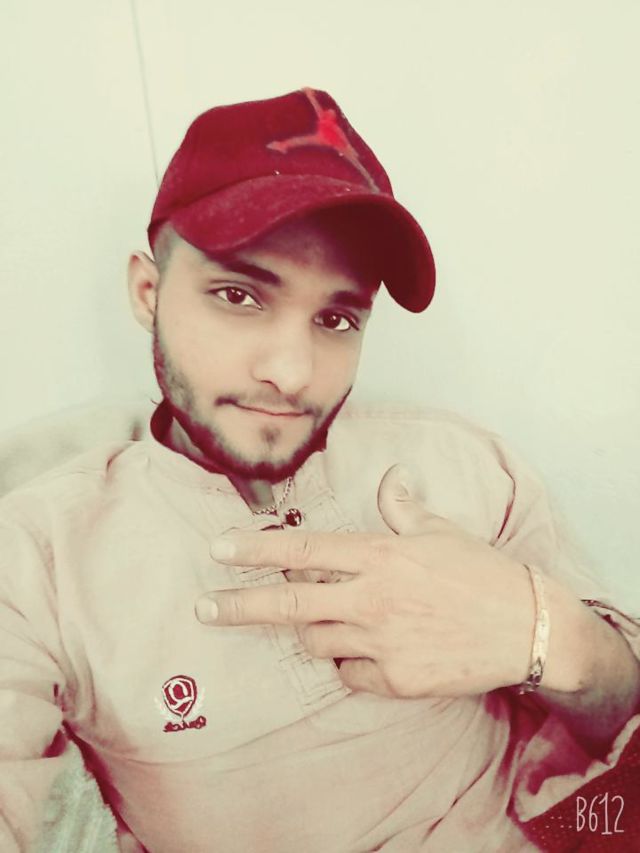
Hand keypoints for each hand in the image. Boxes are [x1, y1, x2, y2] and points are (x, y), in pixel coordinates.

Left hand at [196, 465, 563, 698]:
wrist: (527, 627)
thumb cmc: (482, 572)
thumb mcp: (442, 531)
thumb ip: (403, 509)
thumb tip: (390, 478)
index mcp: (380, 555)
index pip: (304, 549)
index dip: (256, 550)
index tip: (219, 551)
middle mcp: (372, 598)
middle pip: (290, 603)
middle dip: (239, 606)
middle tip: (204, 609)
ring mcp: (382, 643)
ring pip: (318, 642)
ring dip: (315, 631)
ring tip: (338, 621)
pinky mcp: (396, 681)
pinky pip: (351, 674)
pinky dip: (352, 663)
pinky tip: (375, 651)